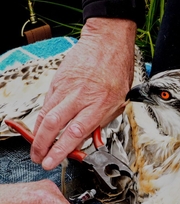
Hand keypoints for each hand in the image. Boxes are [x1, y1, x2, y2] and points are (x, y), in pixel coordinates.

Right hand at [30, 17, 136, 169]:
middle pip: (54, 125)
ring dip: (38, 134)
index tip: (52, 161)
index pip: (75, 132)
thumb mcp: (119, 100)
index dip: (61, 150)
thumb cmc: (117, 69)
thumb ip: (102, 120)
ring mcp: (67, 88)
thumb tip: (88, 138)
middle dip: (42, 146)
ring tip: (36, 147)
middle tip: (38, 158)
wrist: (107, 42)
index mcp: (99, 104)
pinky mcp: (58, 81)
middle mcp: (81, 97)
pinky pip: (47, 103)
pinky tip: (41, 127)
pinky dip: (42, 117)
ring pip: (46, 115)